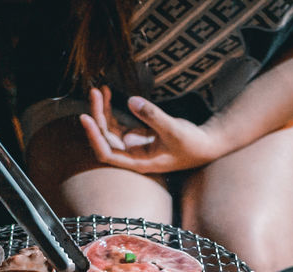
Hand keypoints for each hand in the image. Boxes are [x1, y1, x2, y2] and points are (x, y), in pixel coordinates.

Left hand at [79, 86, 228, 173]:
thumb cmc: (192, 144)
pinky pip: (117, 122)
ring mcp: (133, 145)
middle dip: (97, 115)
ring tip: (98, 90)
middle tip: (95, 92)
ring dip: (102, 110)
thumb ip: (152, 116)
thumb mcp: (174, 129)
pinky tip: (106, 93)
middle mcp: (131, 155)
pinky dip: (111, 109)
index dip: (94, 137)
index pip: (107, 153)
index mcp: (137, 161)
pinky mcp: (138, 134)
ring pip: (109, 128)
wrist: (206, 144)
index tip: (86, 117)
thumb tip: (131, 101)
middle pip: (104, 137)